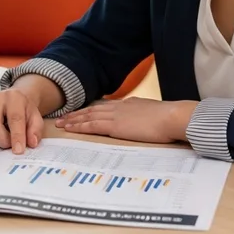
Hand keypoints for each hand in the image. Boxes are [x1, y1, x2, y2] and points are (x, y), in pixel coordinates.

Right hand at [0, 87, 45, 154]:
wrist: (13, 100)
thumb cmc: (24, 112)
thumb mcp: (35, 119)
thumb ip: (35, 130)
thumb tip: (31, 143)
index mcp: (14, 98)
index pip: (14, 118)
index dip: (16, 136)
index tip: (18, 151)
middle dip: (1, 141)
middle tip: (7, 146)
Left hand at [55, 97, 195, 143]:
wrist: (172, 117)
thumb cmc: (169, 119)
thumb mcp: (155, 114)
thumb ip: (145, 116)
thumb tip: (144, 120)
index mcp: (129, 104)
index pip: (105, 107)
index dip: (91, 110)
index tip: (81, 113)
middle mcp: (119, 107)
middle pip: (93, 110)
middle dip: (77, 114)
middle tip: (63, 118)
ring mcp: (116, 115)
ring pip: (88, 116)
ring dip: (73, 120)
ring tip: (61, 123)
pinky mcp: (114, 125)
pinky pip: (91, 125)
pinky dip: (79, 126)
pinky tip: (70, 129)